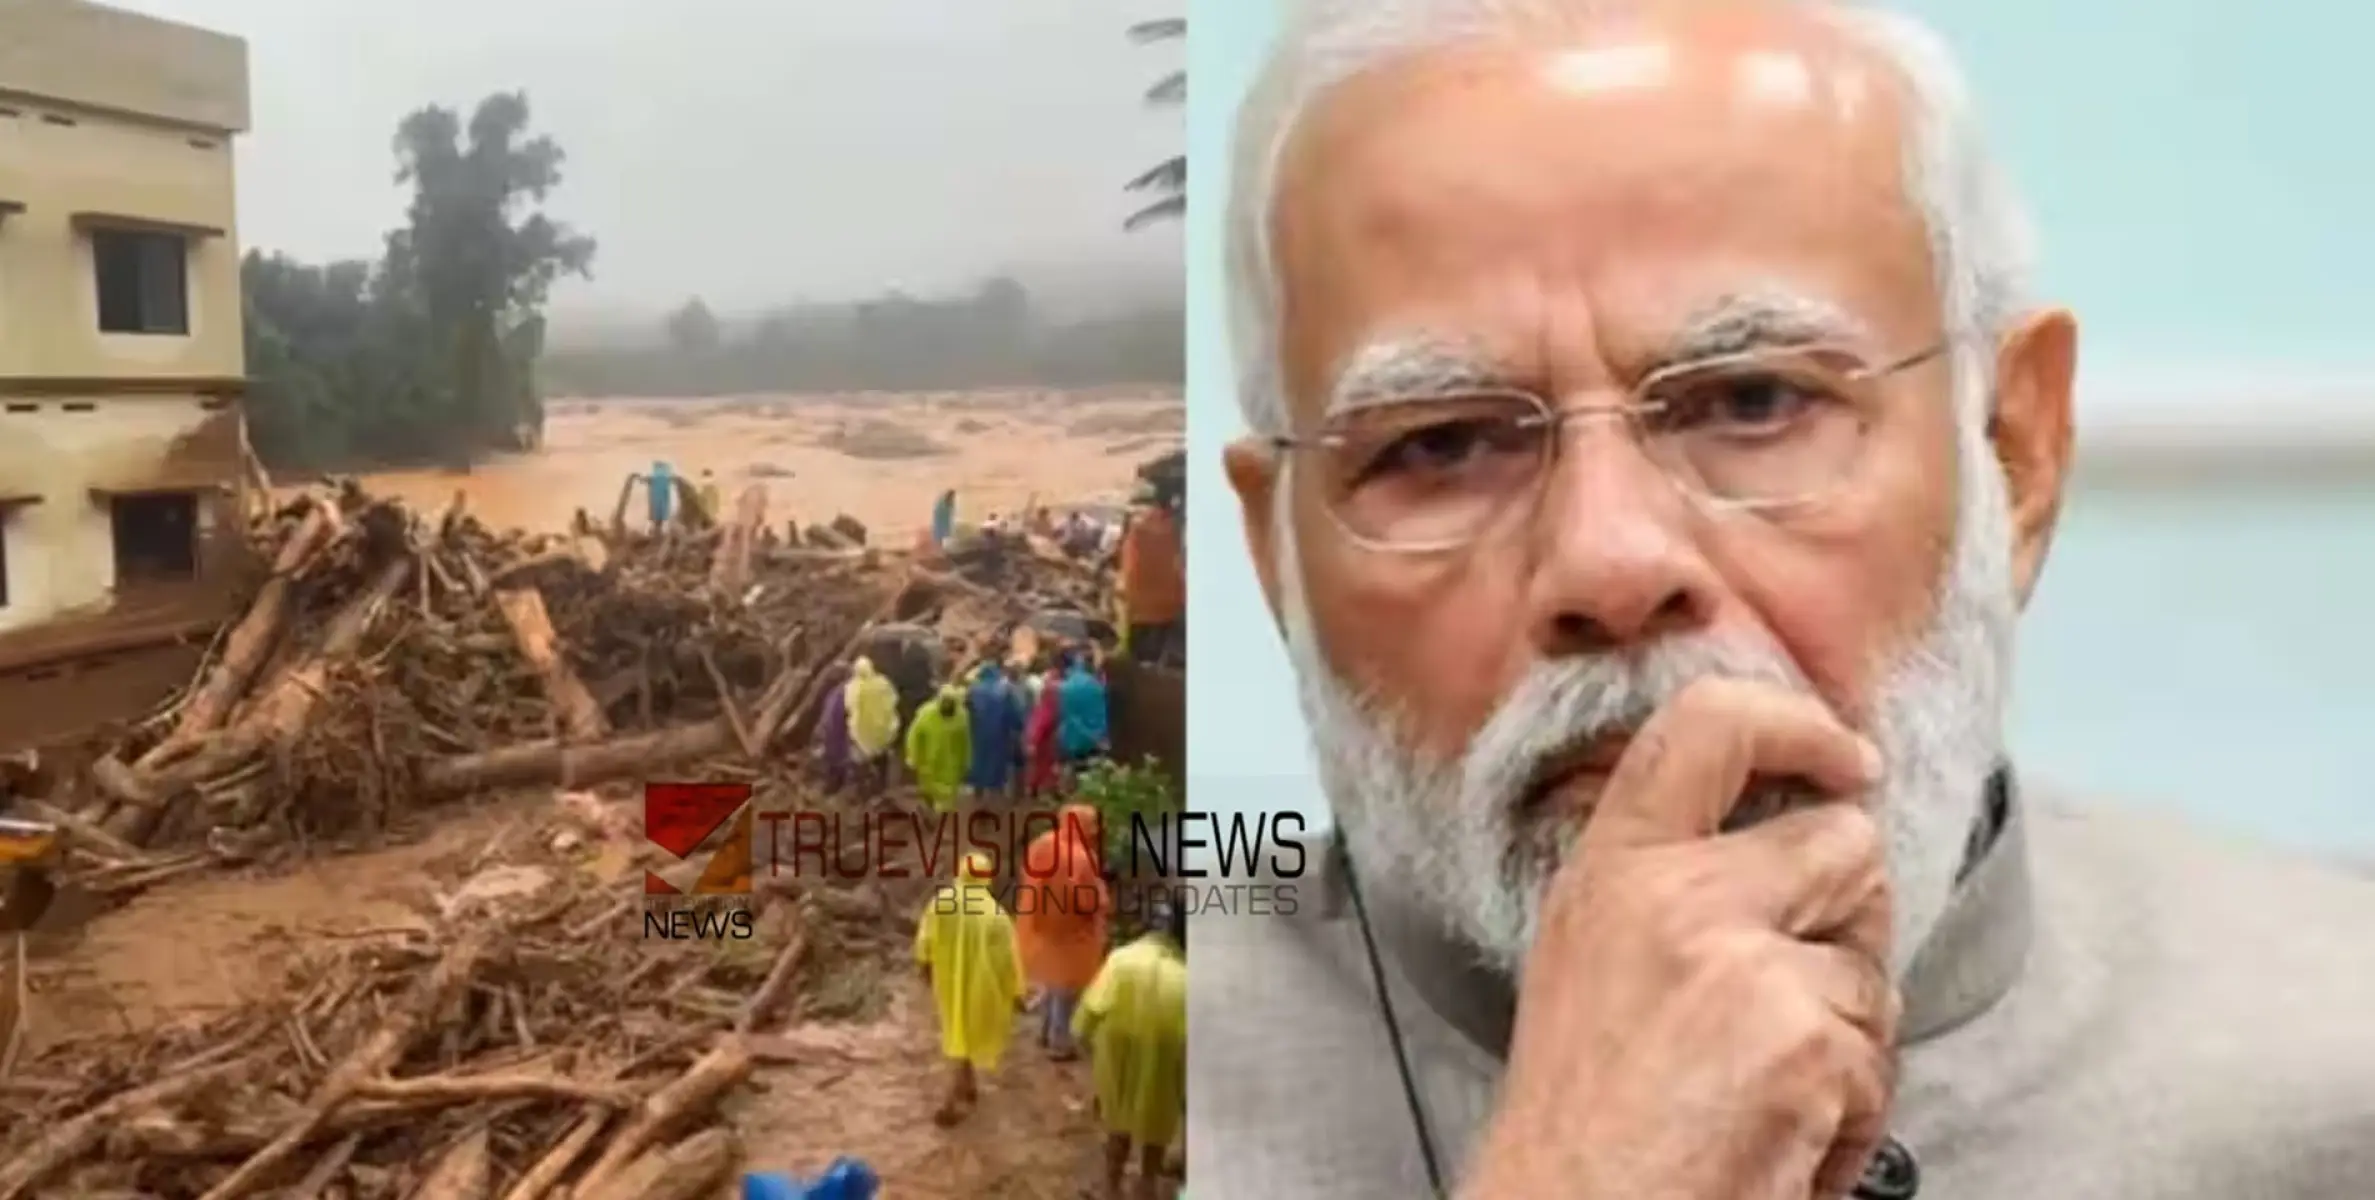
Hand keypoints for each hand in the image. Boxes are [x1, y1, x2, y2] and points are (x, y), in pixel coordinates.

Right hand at [1459, 678, 1895, 1199]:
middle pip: (1845, 843)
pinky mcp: (1803, 1041)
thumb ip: (1668, 879)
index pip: (1708, 725)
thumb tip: (1789, 838)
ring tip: (1764, 1086)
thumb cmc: (1584, 1116)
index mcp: (1613, 868)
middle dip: (1848, 920)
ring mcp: (1744, 964)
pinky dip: (1848, 1113)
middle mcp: (1676, 896)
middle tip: (1793, 996)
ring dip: (1847, 1032)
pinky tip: (1778, 1138)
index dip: (1799, 723)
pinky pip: (1878, 1058)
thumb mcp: (1589, 955)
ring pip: (1873, 963)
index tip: (1845, 755)